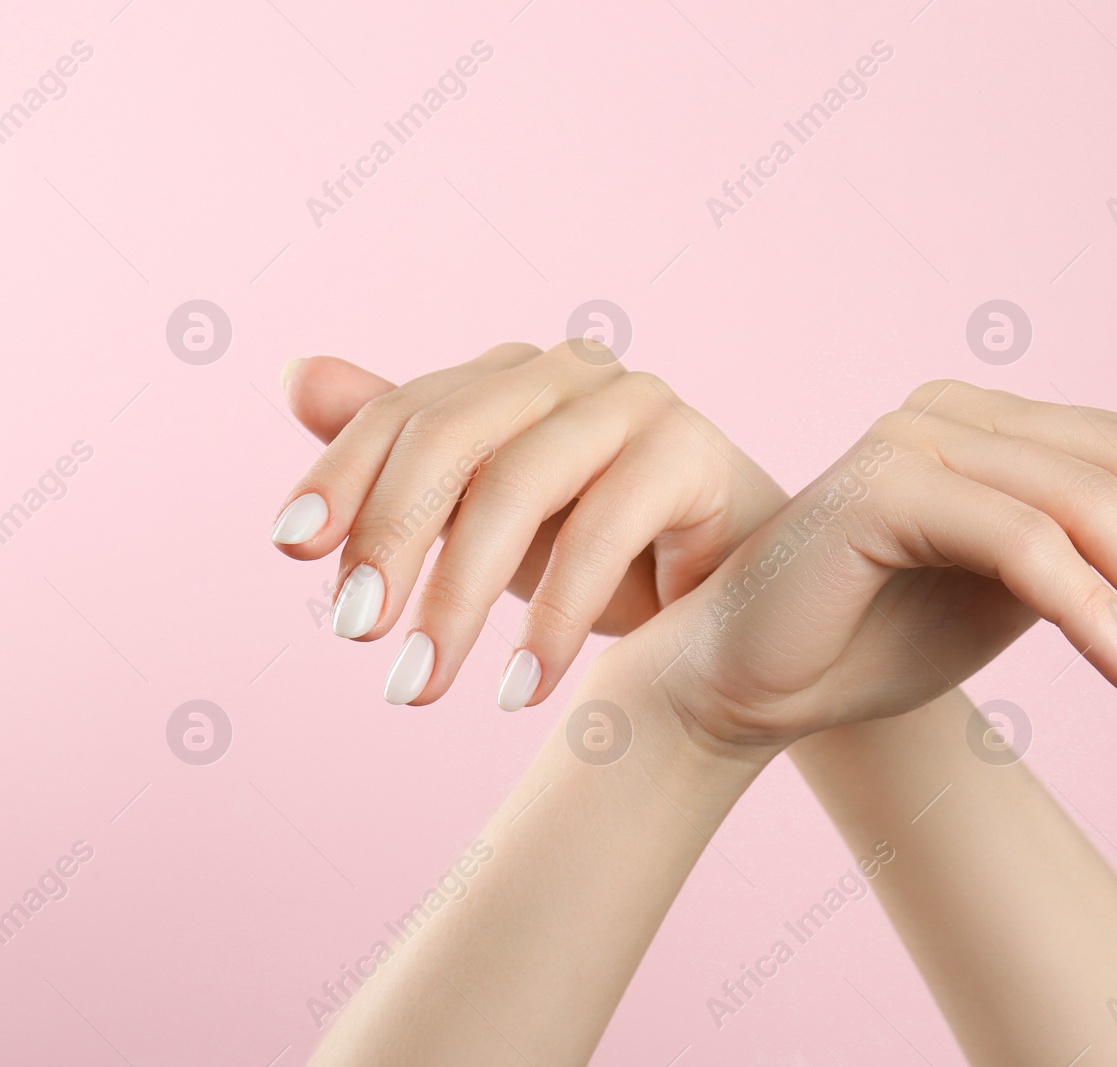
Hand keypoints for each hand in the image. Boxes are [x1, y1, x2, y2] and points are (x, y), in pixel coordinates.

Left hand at [270, 342, 782, 707]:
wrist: (733, 602)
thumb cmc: (604, 552)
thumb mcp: (485, 522)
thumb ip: (401, 461)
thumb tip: (294, 376)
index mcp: (509, 377)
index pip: (404, 410)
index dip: (341, 472)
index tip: (291, 548)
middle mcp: (568, 372)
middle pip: (452, 434)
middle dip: (391, 535)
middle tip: (357, 635)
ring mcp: (636, 401)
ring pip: (519, 482)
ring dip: (460, 595)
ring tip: (421, 686)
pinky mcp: (692, 449)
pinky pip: (603, 530)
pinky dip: (552, 617)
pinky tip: (519, 688)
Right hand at [627, 379, 1116, 748]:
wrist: (749, 683)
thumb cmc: (877, 636)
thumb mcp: (1023, 586)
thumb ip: (1109, 515)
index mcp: (994, 425)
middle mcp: (958, 412)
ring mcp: (918, 438)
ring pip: (1087, 503)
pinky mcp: (884, 485)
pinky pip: (1023, 545)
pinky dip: (1096, 613)